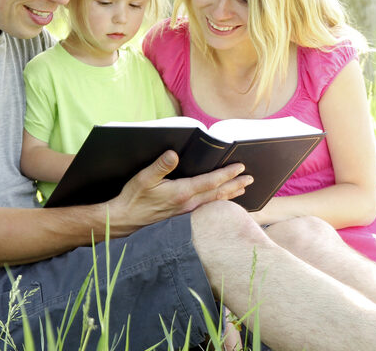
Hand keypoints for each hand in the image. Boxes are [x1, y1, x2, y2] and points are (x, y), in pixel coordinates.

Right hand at [106, 150, 252, 229]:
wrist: (125, 221)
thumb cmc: (134, 198)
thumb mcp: (144, 178)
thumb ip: (160, 166)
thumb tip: (174, 154)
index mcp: (181, 193)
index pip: (210, 182)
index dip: (226, 173)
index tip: (240, 167)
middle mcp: (188, 205)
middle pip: (217, 193)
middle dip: (235, 184)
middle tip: (250, 178)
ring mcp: (187, 213)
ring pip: (213, 203)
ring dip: (229, 195)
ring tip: (242, 189)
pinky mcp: (182, 218)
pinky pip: (206, 210)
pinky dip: (218, 204)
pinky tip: (220, 203)